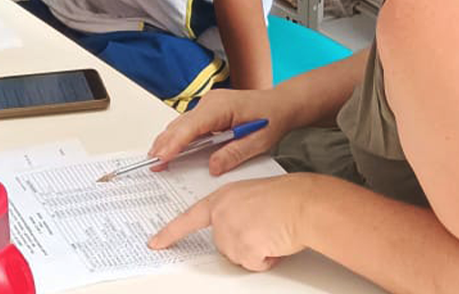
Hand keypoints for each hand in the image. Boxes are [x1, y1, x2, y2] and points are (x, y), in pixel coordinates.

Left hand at [148, 174, 314, 270]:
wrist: (303, 203)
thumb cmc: (287, 196)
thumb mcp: (252, 194)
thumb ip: (236, 209)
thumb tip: (238, 227)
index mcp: (222, 197)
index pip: (189, 218)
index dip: (171, 233)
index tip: (155, 243)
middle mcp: (221, 214)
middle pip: (223, 244)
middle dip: (244, 242)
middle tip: (264, 226)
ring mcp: (229, 231)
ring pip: (239, 256)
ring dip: (257, 250)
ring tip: (273, 230)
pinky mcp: (242, 248)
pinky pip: (253, 264)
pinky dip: (266, 258)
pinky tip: (275, 240)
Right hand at [149, 88, 298, 175]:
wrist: (281, 104)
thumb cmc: (272, 118)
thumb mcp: (258, 142)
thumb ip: (234, 154)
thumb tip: (212, 168)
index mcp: (222, 107)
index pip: (191, 126)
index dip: (174, 143)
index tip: (162, 157)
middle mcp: (211, 102)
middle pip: (181, 124)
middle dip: (165, 143)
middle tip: (152, 163)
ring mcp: (209, 104)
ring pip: (182, 123)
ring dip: (169, 140)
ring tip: (157, 159)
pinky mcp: (209, 110)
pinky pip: (189, 123)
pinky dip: (179, 136)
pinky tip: (172, 148)